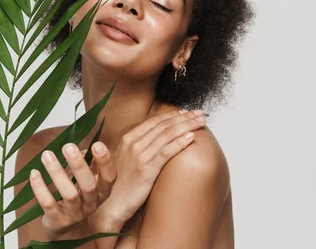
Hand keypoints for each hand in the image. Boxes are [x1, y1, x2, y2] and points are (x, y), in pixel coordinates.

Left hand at [30, 141, 116, 240]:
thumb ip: (86, 163)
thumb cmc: (77, 194)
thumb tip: (78, 148)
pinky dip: (40, 188)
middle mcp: (92, 203)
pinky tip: (35, 173)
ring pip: (69, 194)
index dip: (105, 162)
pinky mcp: (58, 220)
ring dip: (57, 172)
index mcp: (102, 191)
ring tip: (47, 155)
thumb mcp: (86, 179)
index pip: (109, 177)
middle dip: (78, 165)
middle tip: (68, 146)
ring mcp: (75, 213)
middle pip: (89, 186)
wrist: (66, 226)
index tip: (97, 144)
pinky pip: (49, 203)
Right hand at [91, 108, 206, 224]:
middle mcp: (133, 144)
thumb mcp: (129, 157)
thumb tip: (161, 135)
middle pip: (164, 125)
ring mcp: (139, 156)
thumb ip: (142, 144)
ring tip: (201, 122)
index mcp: (129, 138)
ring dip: (187, 126)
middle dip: (184, 117)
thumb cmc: (124, 181)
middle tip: (200, 113)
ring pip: (167, 135)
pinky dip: (180, 143)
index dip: (174, 115)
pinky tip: (191, 137)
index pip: (155, 121)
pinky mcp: (146, 170)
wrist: (114, 203)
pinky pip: (166, 152)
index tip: (188, 112)